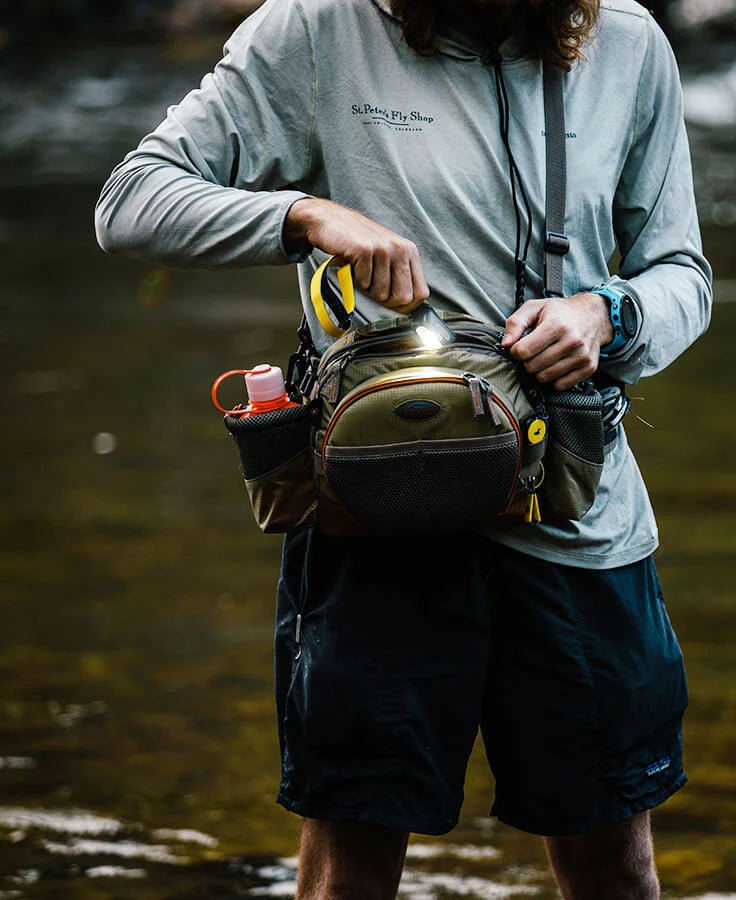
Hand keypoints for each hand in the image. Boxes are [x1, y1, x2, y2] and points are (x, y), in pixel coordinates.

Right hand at [283, 197, 428, 311]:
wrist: (330, 221)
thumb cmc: (358, 243)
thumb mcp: (387, 256)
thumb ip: (399, 276)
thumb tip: (407, 306)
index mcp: (410, 252)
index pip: (421, 293)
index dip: (406, 305)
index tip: (391, 302)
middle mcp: (401, 249)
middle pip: (403, 297)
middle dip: (386, 300)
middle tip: (372, 285)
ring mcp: (384, 249)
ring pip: (381, 293)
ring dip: (367, 288)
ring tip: (360, 271)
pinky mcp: (365, 250)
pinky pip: (364, 284)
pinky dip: (354, 280)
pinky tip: (352, 265)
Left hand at [501, 293, 613, 390]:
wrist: (594, 316)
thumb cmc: (560, 312)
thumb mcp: (535, 307)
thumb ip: (515, 323)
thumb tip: (506, 344)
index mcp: (556, 325)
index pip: (524, 351)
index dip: (516, 351)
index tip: (520, 346)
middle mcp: (571, 341)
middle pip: (533, 367)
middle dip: (527, 361)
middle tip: (534, 351)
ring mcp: (581, 356)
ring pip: (545, 378)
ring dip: (540, 370)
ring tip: (545, 357)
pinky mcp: (588, 367)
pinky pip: (561, 385)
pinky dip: (554, 378)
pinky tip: (556, 365)